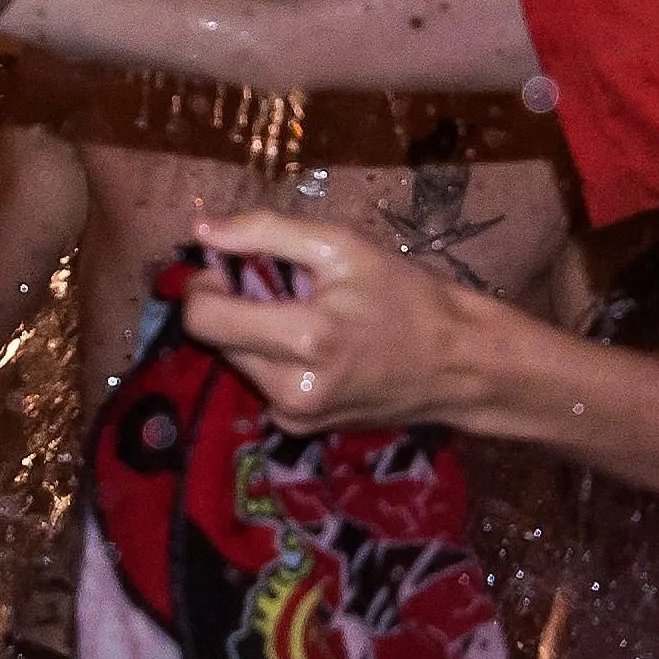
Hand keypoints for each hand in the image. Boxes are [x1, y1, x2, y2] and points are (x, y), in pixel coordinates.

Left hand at [174, 212, 502, 433]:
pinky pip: (260, 382)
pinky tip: (313, 347)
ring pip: (236, 361)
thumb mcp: (343, 246)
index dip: (203, 286)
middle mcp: (289, 389)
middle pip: (216, 340)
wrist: (458, 365)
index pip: (204, 319)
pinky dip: (272, 359)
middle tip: (276, 287)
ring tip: (303, 315)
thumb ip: (266, 232)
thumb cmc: (407, 296)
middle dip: (232, 307)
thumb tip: (200, 228)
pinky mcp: (298, 429)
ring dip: (252, 333)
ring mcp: (294, 416)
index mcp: (304, 339)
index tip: (227, 267)